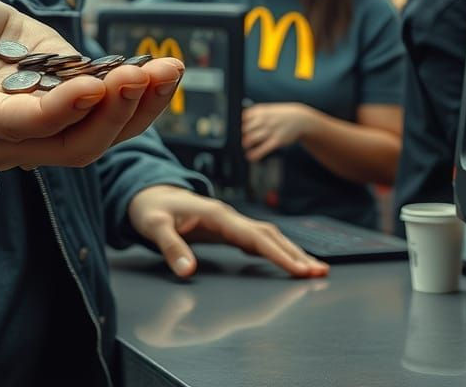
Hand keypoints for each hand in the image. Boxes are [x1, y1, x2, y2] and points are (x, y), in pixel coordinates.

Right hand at [0, 0, 184, 169]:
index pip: (23, 125)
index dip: (61, 109)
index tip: (97, 83)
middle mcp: (11, 139)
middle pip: (71, 145)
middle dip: (112, 113)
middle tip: (141, 72)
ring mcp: (44, 133)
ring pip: (100, 138)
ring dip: (140, 109)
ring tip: (168, 69)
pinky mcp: (70, 116)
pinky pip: (111, 121)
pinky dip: (143, 102)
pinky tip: (166, 72)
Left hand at [127, 185, 328, 278]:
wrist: (145, 192)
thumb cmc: (149, 207)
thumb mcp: (153, 226)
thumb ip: (170, 247)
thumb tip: (188, 271)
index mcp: (215, 214)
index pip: (254, 236)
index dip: (279, 254)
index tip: (300, 270)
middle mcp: (227, 216)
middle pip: (269, 234)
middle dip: (295, 254)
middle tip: (320, 273)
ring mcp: (228, 221)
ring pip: (266, 235)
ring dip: (289, 251)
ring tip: (313, 269)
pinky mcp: (225, 228)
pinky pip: (256, 238)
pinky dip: (275, 250)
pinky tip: (285, 260)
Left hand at [242, 102, 313, 161]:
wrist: (300, 119)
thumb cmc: (280, 116)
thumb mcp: (266, 111)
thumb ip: (253, 116)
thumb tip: (238, 123)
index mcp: (259, 111)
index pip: (242, 118)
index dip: (236, 126)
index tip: (234, 131)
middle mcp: (264, 120)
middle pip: (244, 129)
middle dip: (240, 136)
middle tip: (238, 141)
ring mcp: (270, 130)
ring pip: (251, 138)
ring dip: (245, 144)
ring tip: (244, 147)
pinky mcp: (277, 140)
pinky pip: (263, 148)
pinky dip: (255, 154)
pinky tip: (250, 157)